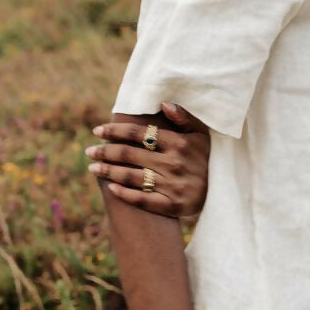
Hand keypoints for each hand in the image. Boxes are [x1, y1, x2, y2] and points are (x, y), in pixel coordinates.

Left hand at [87, 102, 210, 217]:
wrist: (221, 192)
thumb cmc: (204, 158)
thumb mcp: (200, 135)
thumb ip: (184, 118)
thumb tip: (163, 103)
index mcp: (179, 143)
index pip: (139, 133)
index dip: (115, 131)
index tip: (97, 131)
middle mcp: (174, 164)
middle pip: (129, 154)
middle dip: (105, 151)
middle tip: (89, 151)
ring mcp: (172, 186)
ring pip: (131, 176)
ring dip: (108, 171)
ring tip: (92, 168)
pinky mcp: (172, 206)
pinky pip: (143, 200)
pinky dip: (125, 194)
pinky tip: (111, 188)